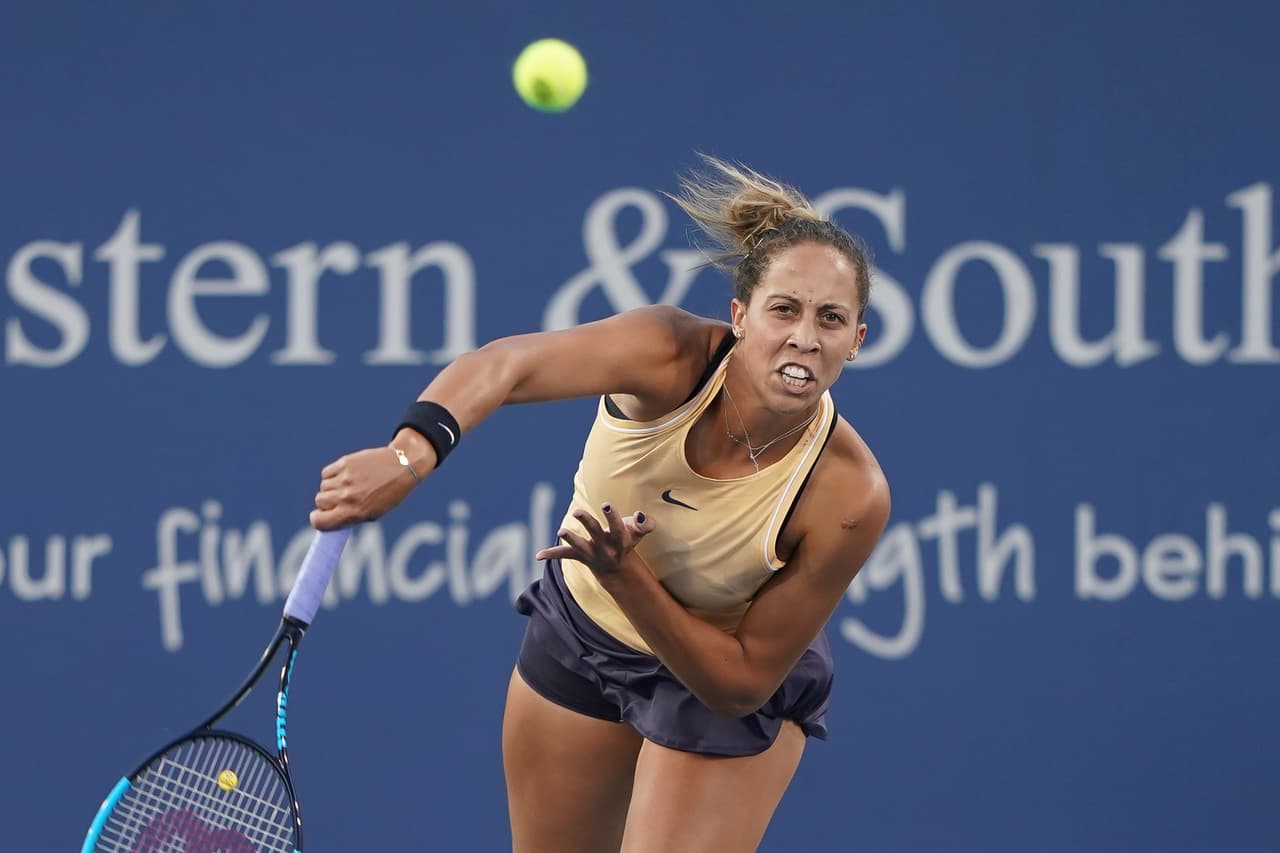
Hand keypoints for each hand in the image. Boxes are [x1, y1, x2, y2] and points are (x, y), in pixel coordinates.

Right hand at [309, 446, 420, 529]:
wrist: (403, 466)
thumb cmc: (389, 493)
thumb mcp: (373, 512)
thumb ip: (349, 516)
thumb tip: (327, 518)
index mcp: (354, 513)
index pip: (319, 521)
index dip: (318, 519)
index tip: (321, 516)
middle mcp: (347, 497)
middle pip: (319, 501)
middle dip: (327, 502)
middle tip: (342, 498)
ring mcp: (345, 479)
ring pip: (323, 487)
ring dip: (331, 487)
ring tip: (349, 485)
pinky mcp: (344, 463)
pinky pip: (326, 473)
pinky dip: (332, 475)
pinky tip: (346, 475)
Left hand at [534, 502, 656, 572]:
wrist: (616, 567)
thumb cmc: (626, 541)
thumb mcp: (637, 534)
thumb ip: (644, 525)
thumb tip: (640, 516)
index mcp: (620, 541)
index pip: (617, 528)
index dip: (612, 517)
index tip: (606, 504)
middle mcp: (605, 548)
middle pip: (596, 533)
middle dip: (587, 522)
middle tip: (577, 511)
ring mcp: (591, 553)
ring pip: (579, 547)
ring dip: (570, 539)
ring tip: (561, 531)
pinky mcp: (579, 556)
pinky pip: (564, 555)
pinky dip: (551, 554)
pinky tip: (537, 555)